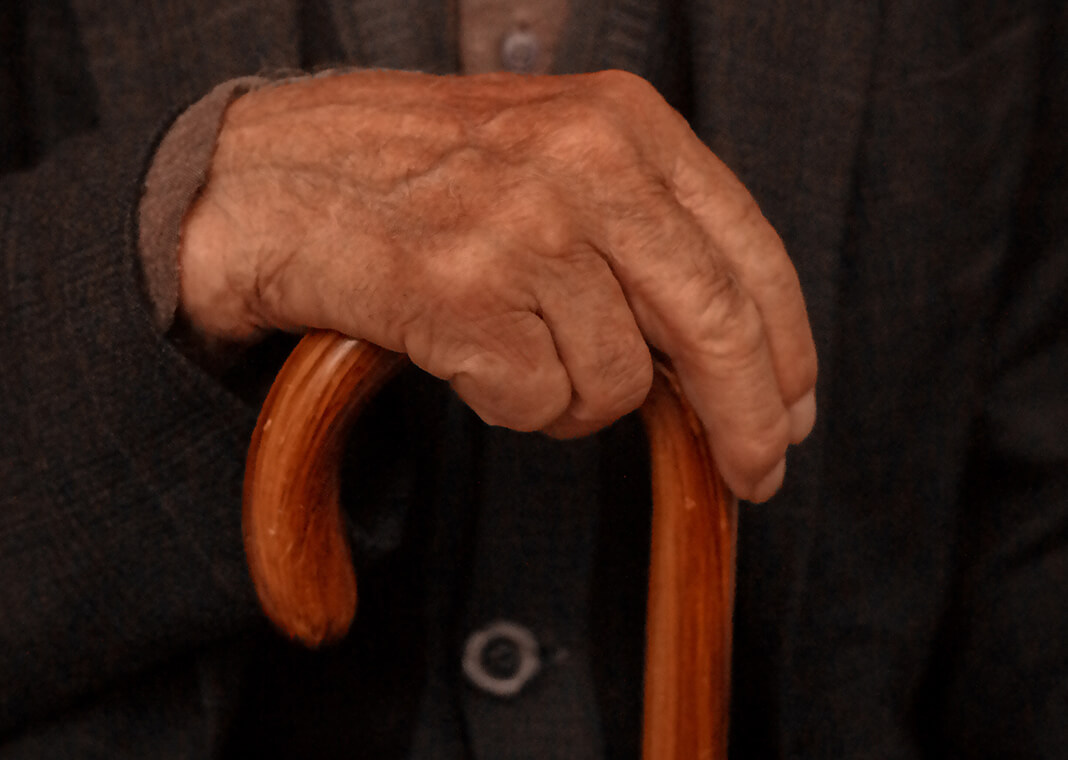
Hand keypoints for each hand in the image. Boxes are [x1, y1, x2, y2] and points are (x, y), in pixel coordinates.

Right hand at [179, 69, 816, 501]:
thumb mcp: (552, 157)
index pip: (748, 252)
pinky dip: (512, 404)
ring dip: (574, 398)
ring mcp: (521, 226)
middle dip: (745, 420)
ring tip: (513, 351)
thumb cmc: (415, 178)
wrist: (265, 181)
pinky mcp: (461, 293)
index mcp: (623, 121)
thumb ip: (643, 230)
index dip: (785, 349)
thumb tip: (724, 354)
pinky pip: (538, 402)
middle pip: (713, 325)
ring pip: (616, 382)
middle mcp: (582, 162)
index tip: (790, 410)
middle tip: (756, 473)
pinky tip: (468, 354)